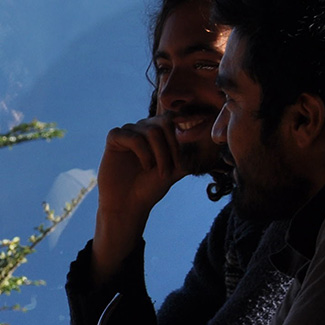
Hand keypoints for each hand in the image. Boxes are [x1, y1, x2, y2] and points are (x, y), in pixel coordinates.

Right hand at [89, 116, 185, 282]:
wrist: (129, 204)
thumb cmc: (150, 188)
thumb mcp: (175, 169)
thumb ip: (188, 155)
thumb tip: (210, 145)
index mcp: (155, 132)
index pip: (170, 120)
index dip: (177, 141)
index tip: (178, 164)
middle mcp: (141, 128)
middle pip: (162, 124)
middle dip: (169, 148)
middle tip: (168, 171)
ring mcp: (127, 132)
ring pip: (150, 131)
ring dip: (159, 154)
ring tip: (158, 172)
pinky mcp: (114, 138)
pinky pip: (133, 136)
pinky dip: (143, 152)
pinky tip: (145, 166)